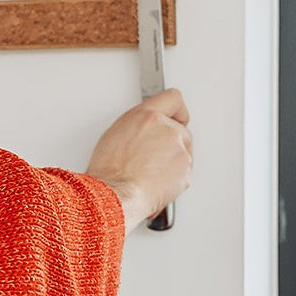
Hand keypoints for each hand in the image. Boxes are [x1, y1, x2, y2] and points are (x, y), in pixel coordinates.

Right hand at [86, 89, 191, 233]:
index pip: (173, 99)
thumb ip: (138, 126)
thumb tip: (145, 131)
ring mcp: (179, 150)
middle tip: (154, 159)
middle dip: (171, 144)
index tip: (177, 118)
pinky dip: (173, 181)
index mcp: (147, 116)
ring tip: (149, 175)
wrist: (117, 196)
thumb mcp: (115, 135)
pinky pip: (183, 174)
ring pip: (183, 154)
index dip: (177, 110)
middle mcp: (167, 129)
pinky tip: (155, 185)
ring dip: (172, 163)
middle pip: (181, 130)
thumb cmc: (109, 172)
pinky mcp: (186, 171)